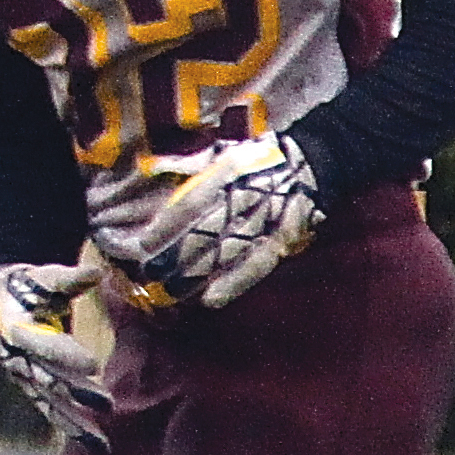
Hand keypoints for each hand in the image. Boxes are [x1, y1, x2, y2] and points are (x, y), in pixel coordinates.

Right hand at [0, 260, 111, 447]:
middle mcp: (17, 357)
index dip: (65, 356)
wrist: (0, 301)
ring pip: (49, 403)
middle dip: (77, 393)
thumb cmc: (29, 285)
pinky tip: (95, 446)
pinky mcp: (31, 387)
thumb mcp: (44, 277)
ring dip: (74, 423)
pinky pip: (50, 410)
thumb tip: (95, 273)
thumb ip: (69, 279)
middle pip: (48, 379)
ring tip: (102, 444)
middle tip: (108, 405)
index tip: (92, 366)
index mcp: (17, 328)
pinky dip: (71, 427)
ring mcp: (23, 376)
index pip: (43, 346)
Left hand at [118, 131, 324, 310]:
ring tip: (172, 291)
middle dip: (176, 255)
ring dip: (198, 274)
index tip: (142, 245)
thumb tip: (147, 170)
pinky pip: (255, 266)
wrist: (312, 164)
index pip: (190, 204)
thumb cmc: (255, 161)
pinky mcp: (281, 241)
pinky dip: (233, 284)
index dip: (166, 226)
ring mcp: (265, 221)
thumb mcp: (220, 154)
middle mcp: (245, 198)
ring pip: (226, 253)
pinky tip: (210, 300)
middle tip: (151, 273)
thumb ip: (185, 165)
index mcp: (227, 174)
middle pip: (206, 232)